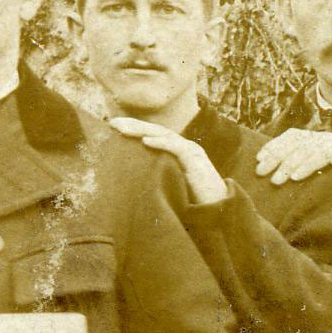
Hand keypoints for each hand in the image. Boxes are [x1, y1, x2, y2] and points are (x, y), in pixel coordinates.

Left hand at [106, 114, 229, 206]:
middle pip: (157, 130)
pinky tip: (146, 141)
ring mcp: (192, 152)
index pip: (154, 134)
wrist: (218, 209)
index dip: (135, 129)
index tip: (113, 127)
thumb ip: (157, 175)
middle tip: (112, 123)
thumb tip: (131, 179)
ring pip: (165, 134)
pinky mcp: (197, 161)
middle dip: (134, 125)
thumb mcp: (170, 183)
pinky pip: (178, 148)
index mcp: (177, 152)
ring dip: (142, 130)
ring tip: (122, 129)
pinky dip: (162, 143)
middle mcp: (185, 147)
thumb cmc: (194, 200)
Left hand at [256, 128, 331, 205]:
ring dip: (288, 163)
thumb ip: (303, 175)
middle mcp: (331, 139)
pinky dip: (308, 165)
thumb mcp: (320, 183)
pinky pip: (324, 155)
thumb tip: (274, 178)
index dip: (274, 146)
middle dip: (276, 155)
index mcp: (323, 143)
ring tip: (276, 180)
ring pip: (308, 148)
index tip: (258, 161)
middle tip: (261, 172)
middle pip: (297, 140)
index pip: (293, 136)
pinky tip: (295, 178)